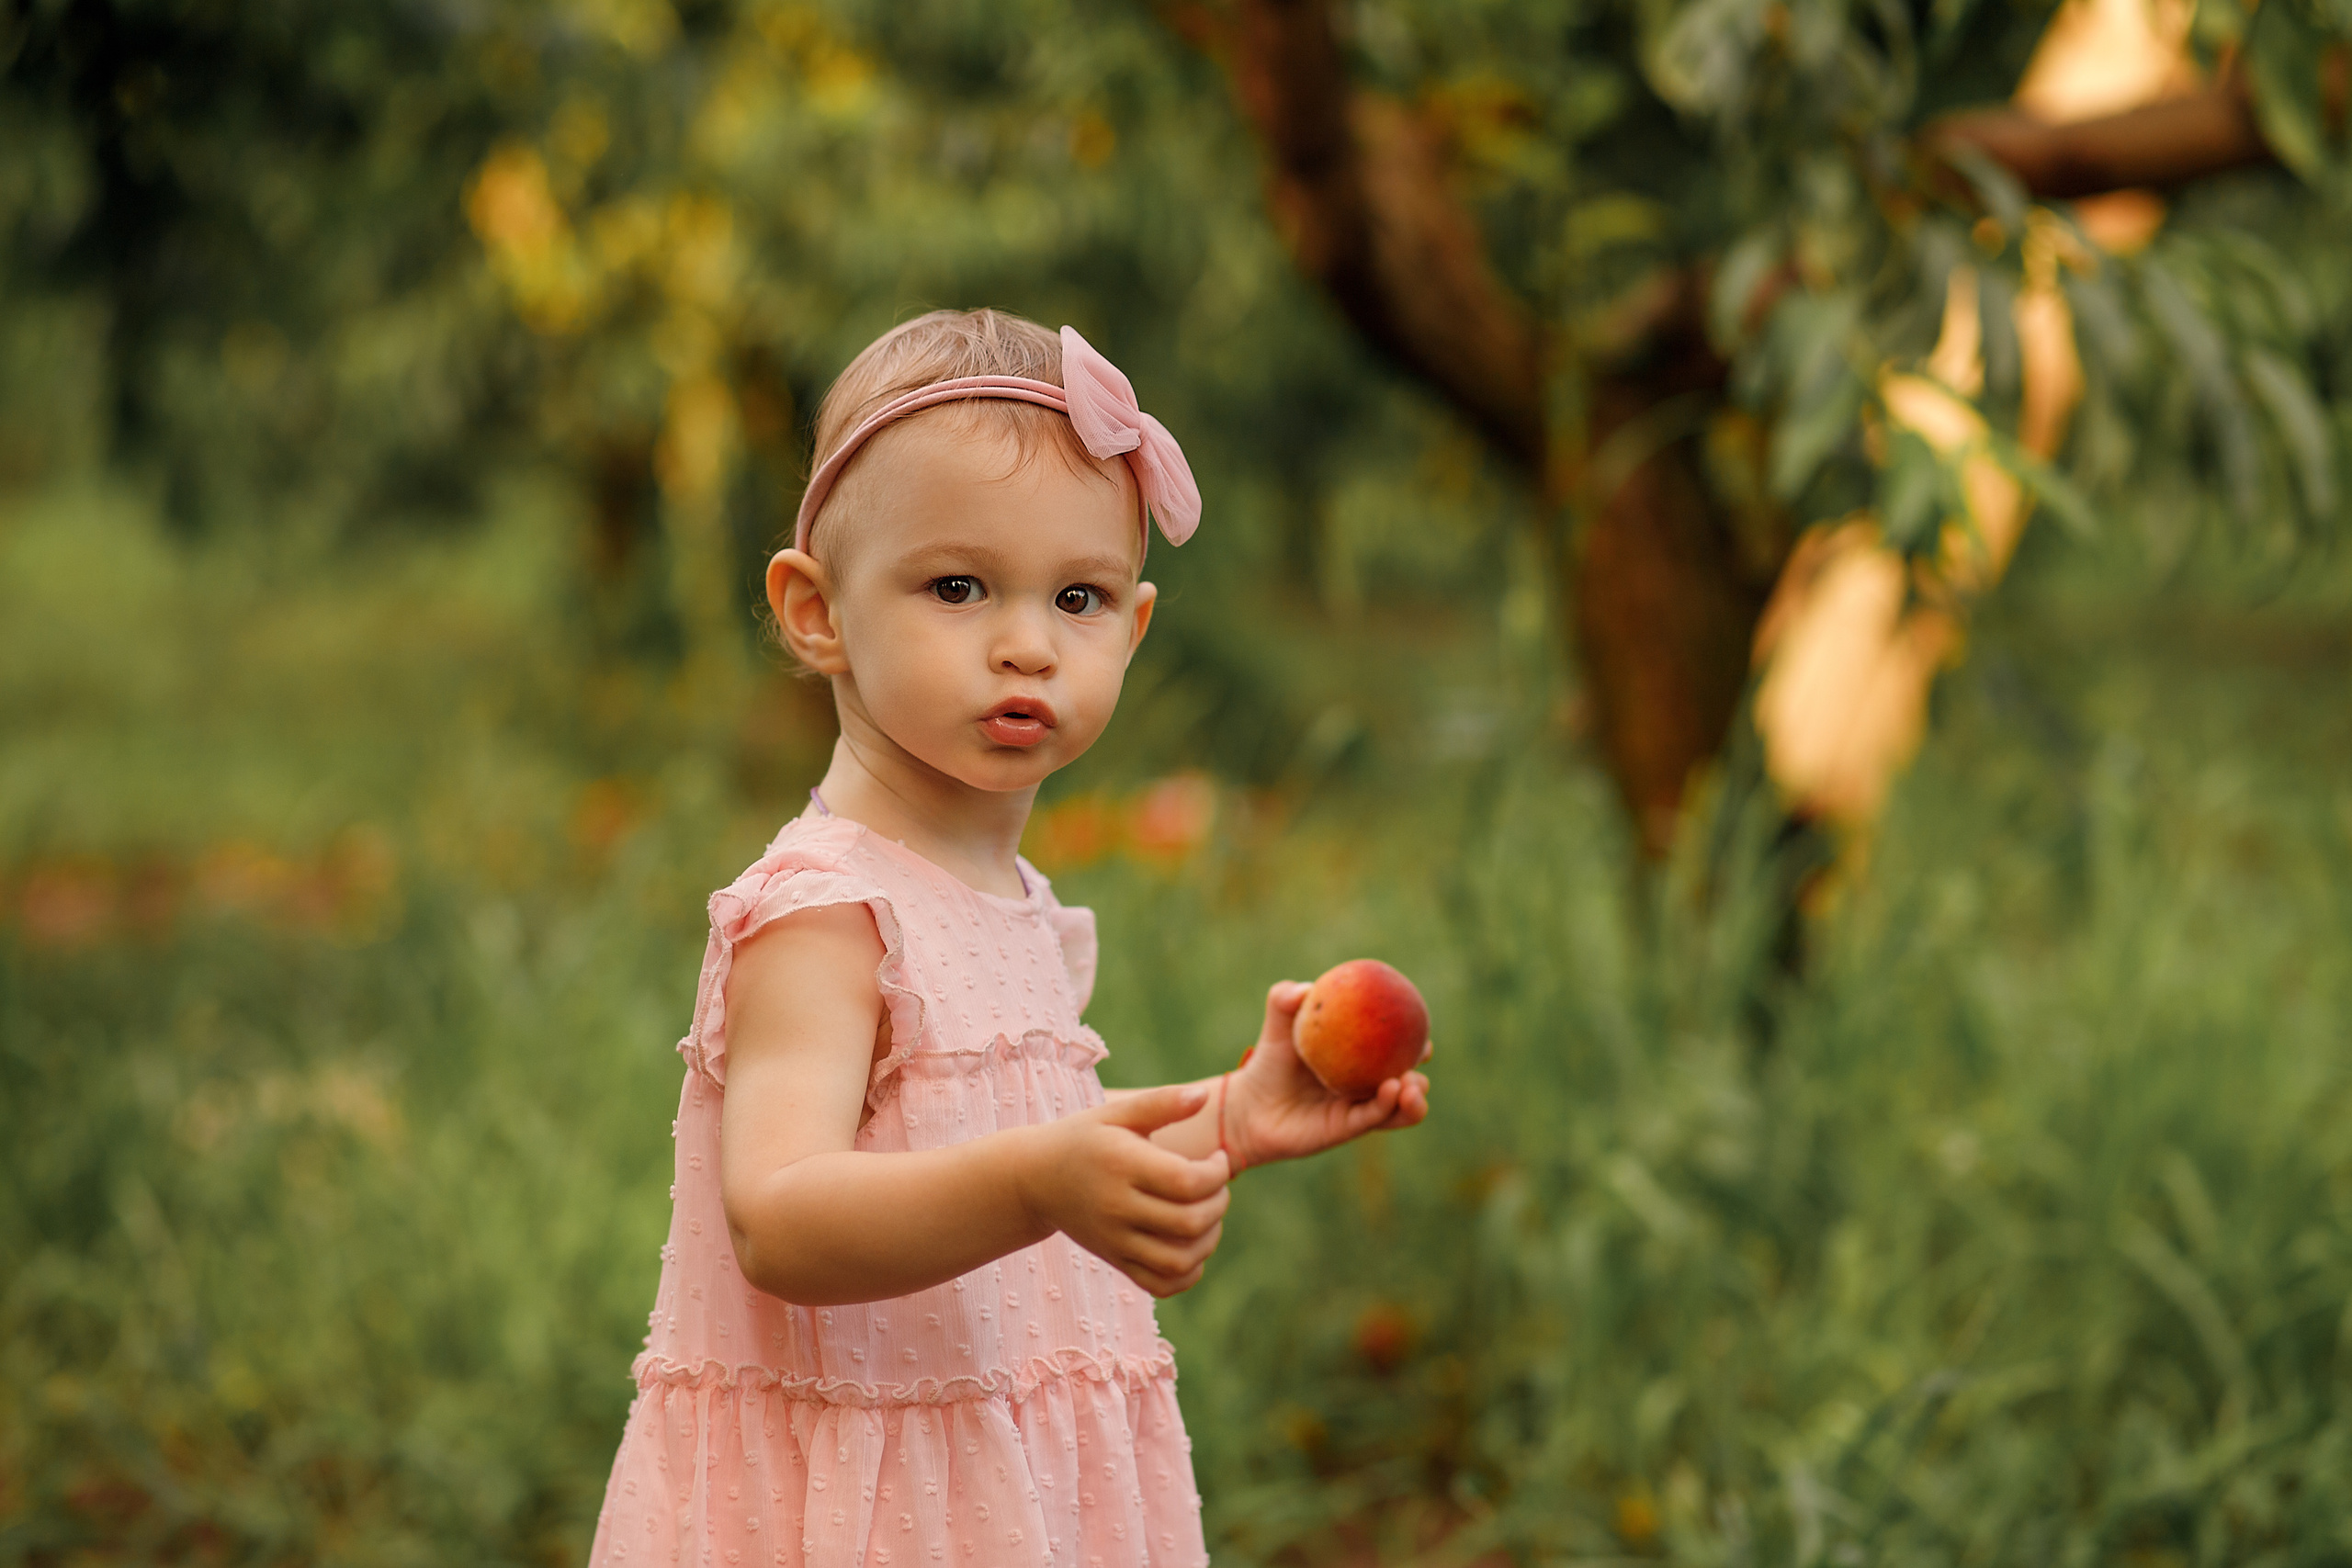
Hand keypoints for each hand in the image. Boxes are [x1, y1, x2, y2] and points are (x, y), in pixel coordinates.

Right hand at [1016, 1083, 1231, 1297]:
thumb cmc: (1084, 1139)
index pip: (1187, 1181)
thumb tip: (1203, 1096)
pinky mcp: (1115, 1260)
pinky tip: (1191, 1245)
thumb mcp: (1116, 1113)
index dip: (1217, 1172)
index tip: (1217, 1158)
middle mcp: (1117, 1207)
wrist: (1035, 1179)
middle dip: (1219, 1203)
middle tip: (1215, 1185)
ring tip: (1207, 1214)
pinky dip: (1188, 1273)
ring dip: (1209, 1239)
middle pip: (1189, 1222)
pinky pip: (1162, 1284)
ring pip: (1179, 1260)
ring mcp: (1115, 1240)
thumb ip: (1161, 1102)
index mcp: (1122, 1165)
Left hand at [1223, 981, 1430, 1172]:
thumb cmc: (1269, 1061)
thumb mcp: (1278, 1026)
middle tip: (1422, 1051)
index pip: (1396, 1044)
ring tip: (1411, 1083)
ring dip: (1415, 1095)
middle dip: (1422, 1063)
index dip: (1414, 1032)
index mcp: (1359, 1056)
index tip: (1418, 1019)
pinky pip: (1376, 1117)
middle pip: (1408, 1076)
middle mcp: (1366, 1083)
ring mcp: (1360, 1107)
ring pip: (1401, 1105)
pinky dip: (1388, 1105)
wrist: (1250, 1104)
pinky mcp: (1349, 1128)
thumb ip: (1285, 999)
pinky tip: (1391, 1090)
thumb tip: (1306, 989)